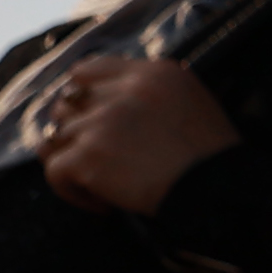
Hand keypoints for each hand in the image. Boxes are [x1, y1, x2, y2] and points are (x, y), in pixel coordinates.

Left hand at [32, 55, 236, 216]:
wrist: (217, 191)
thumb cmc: (213, 156)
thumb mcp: (192, 102)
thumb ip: (149, 92)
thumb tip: (105, 104)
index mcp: (153, 73)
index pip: (87, 70)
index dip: (83, 96)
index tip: (91, 118)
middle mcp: (124, 90)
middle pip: (67, 104)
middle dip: (76, 130)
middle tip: (96, 155)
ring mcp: (101, 122)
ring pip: (58, 137)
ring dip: (76, 162)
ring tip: (101, 183)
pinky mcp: (86, 156)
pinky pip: (54, 169)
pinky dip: (71, 190)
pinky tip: (100, 202)